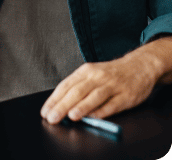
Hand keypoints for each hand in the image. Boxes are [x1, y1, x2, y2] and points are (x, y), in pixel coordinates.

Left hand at [40, 52, 160, 123]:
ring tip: (70, 116)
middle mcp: (97, 77)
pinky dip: (103, 111)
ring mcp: (112, 86)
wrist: (139, 66)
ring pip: (94, 96)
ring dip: (82, 107)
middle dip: (62, 105)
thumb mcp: (92, 74)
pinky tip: (94, 117)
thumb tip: (62, 105)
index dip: (54, 99)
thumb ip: (79, 88)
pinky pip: (113, 104)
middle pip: (77, 91)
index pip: (65, 85)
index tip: (45, 111)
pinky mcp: (126, 96)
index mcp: (85, 71)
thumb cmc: (111, 73)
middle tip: (52, 117)